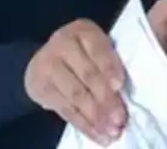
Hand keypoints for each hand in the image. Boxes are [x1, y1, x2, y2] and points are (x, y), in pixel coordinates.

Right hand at [25, 19, 128, 144]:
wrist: (43, 62)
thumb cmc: (81, 56)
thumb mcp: (95, 49)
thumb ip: (109, 63)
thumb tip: (125, 94)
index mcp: (82, 31)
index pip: (97, 48)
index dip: (108, 66)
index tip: (119, 85)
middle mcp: (62, 43)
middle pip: (87, 74)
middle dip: (105, 98)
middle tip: (120, 118)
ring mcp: (48, 65)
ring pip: (75, 94)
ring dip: (96, 116)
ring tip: (112, 131)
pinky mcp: (40, 88)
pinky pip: (66, 109)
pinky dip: (84, 125)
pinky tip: (98, 135)